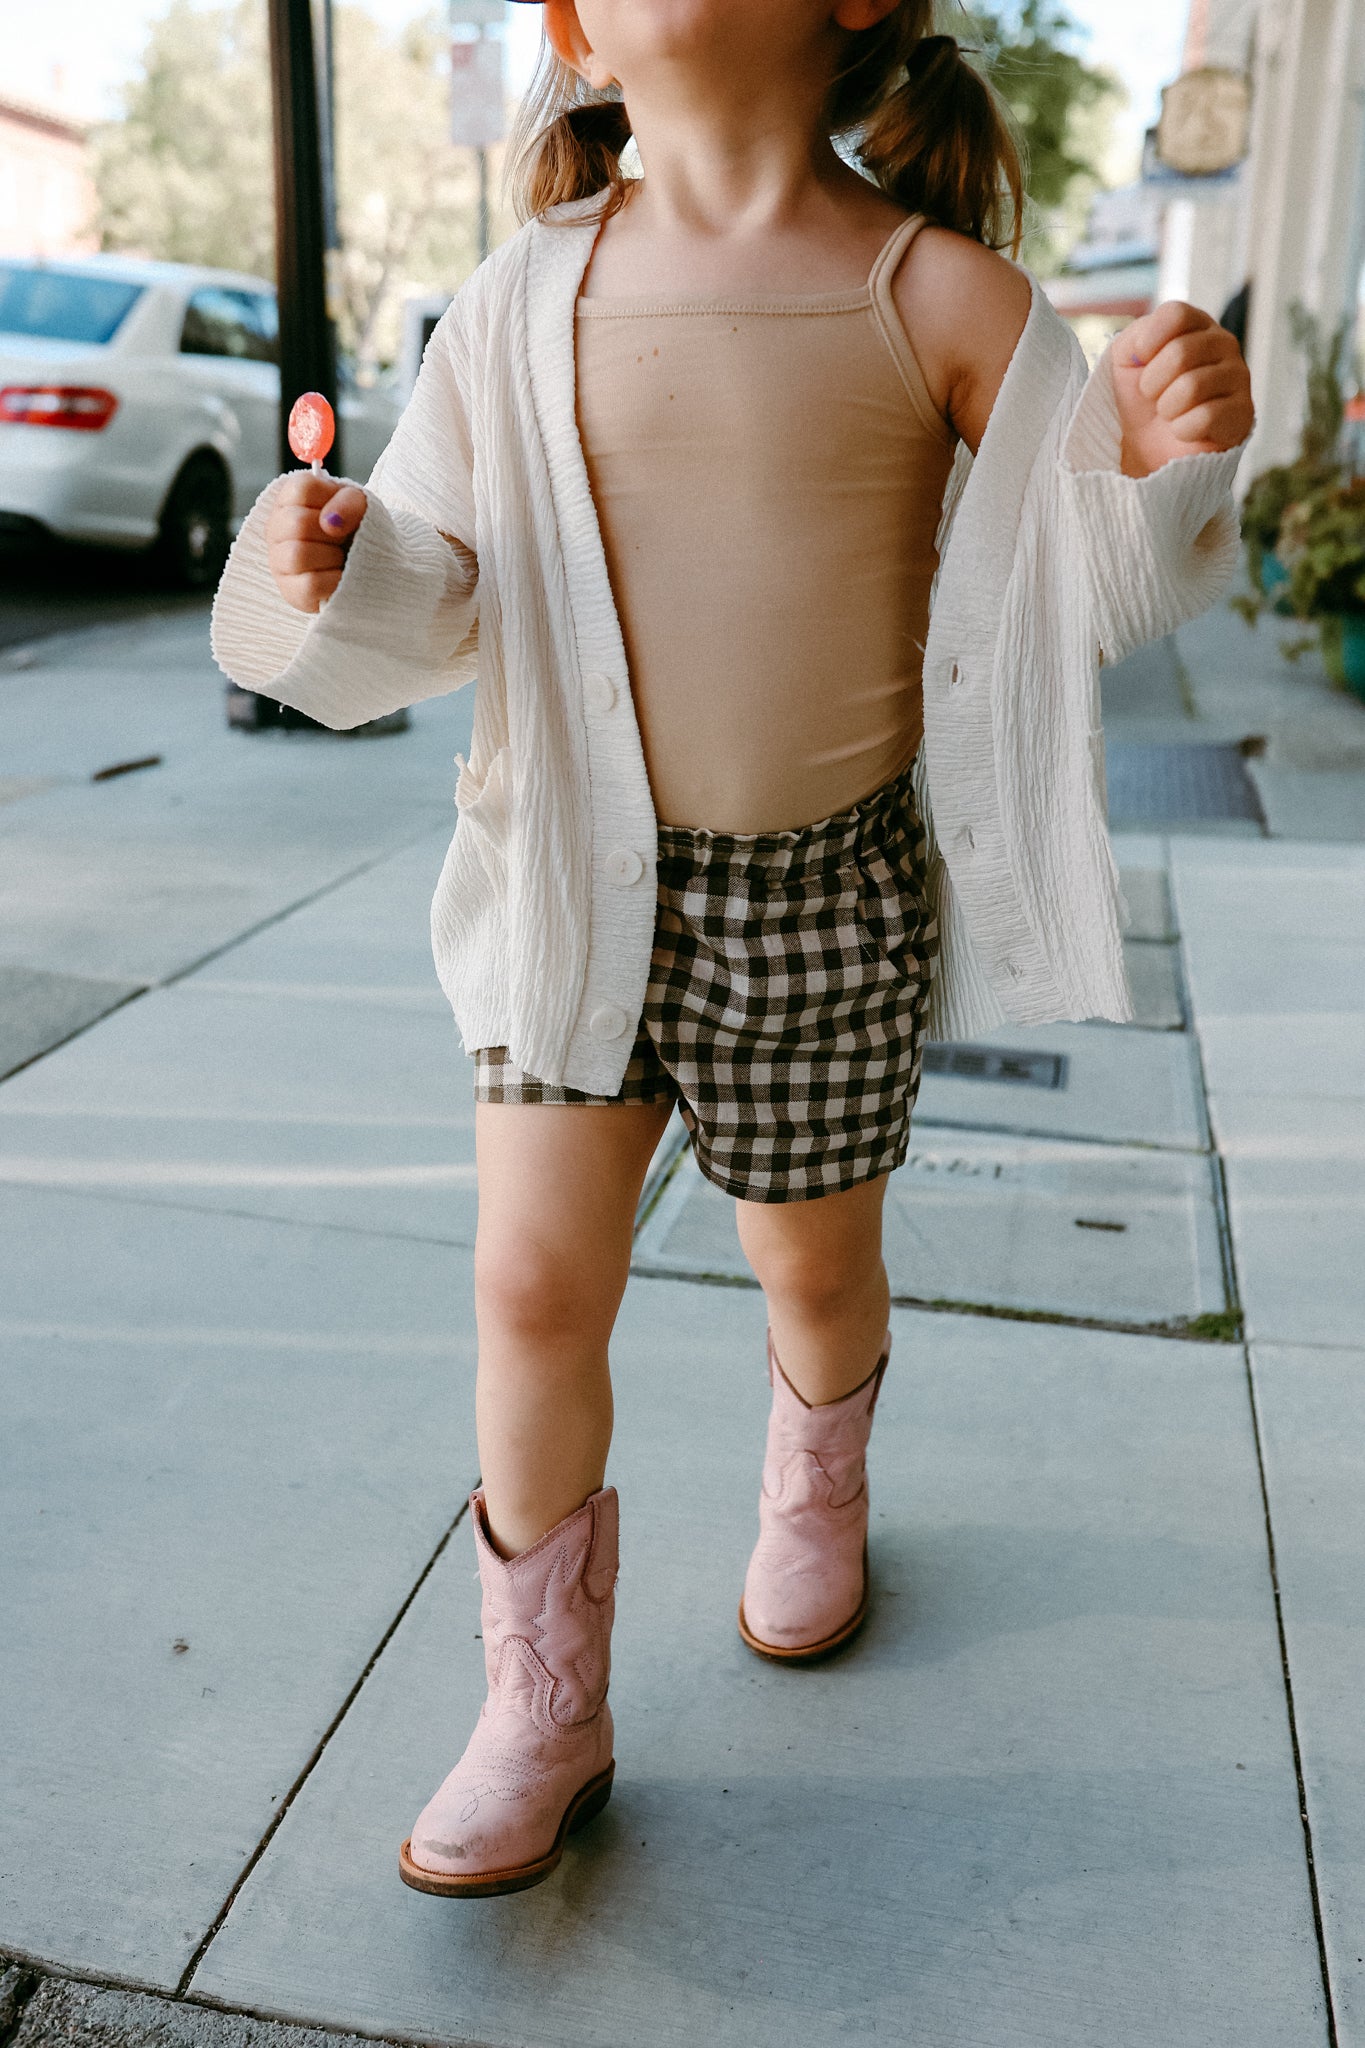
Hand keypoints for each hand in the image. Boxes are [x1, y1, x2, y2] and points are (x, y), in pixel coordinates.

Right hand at [266, 473, 367, 613]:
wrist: (368, 567)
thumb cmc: (356, 530)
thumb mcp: (360, 506)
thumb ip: (349, 502)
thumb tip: (330, 522)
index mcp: (290, 500)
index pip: (302, 488)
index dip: (330, 499)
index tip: (340, 512)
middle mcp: (276, 528)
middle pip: (298, 523)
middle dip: (332, 533)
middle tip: (342, 539)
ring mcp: (279, 561)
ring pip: (298, 554)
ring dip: (332, 556)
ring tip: (340, 558)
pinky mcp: (291, 591)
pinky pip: (311, 583)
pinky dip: (334, 580)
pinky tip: (339, 577)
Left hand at [1111, 301, 1255, 478]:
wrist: (1149, 449)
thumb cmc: (1140, 401)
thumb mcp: (1125, 361)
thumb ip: (1135, 336)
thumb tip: (1147, 339)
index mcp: (1196, 325)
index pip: (1176, 314)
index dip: (1148, 342)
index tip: (1139, 362)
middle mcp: (1223, 344)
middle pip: (1181, 352)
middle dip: (1152, 383)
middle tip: (1153, 396)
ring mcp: (1238, 377)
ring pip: (1192, 386)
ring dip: (1167, 408)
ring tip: (1168, 414)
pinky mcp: (1243, 413)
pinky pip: (1206, 417)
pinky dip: (1182, 429)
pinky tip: (1184, 431)